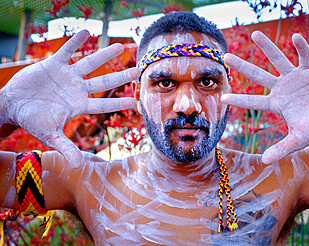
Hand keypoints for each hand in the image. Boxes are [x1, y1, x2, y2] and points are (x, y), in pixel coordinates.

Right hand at [1, 30, 139, 166]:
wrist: (14, 104)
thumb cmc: (33, 120)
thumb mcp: (49, 134)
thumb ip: (64, 146)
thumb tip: (76, 165)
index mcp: (78, 105)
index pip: (102, 105)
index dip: (118, 103)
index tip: (134, 101)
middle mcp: (77, 89)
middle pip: (103, 82)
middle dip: (120, 76)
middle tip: (138, 69)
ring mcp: (67, 76)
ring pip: (89, 63)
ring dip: (104, 55)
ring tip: (119, 46)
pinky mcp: (54, 64)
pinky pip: (67, 51)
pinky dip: (75, 43)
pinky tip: (87, 32)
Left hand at [221, 31, 308, 163]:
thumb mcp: (300, 138)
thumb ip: (283, 148)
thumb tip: (265, 161)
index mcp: (277, 104)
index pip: (253, 102)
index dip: (239, 100)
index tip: (222, 97)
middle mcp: (281, 88)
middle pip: (258, 75)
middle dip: (242, 67)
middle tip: (225, 56)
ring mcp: (294, 77)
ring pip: (277, 60)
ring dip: (267, 47)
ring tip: (255, 34)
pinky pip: (305, 57)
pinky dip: (301, 48)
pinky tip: (295, 37)